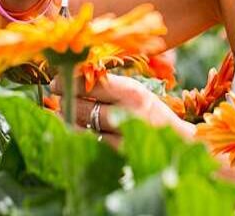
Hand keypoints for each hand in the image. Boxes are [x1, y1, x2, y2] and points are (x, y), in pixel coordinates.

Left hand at [50, 74, 193, 145]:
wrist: (178, 143)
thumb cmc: (151, 112)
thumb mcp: (136, 92)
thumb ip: (109, 86)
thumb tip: (69, 76)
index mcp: (133, 93)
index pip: (92, 83)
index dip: (69, 81)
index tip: (57, 80)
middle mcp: (129, 115)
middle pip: (83, 107)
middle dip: (65, 100)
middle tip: (57, 96)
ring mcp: (123, 139)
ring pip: (81, 128)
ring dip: (67, 120)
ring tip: (62, 113)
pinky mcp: (117, 157)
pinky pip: (88, 145)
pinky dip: (76, 137)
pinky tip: (72, 130)